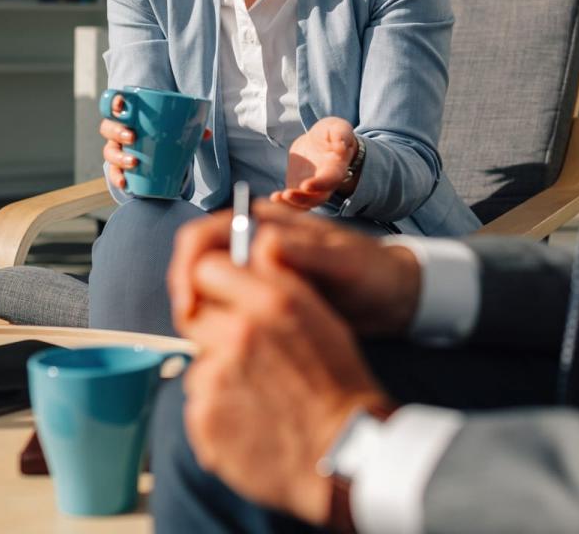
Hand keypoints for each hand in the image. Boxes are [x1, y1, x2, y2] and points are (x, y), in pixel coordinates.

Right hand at [100, 94, 209, 190]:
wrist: (160, 154)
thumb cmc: (165, 133)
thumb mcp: (176, 127)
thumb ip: (191, 126)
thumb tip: (206, 134)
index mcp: (129, 116)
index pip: (115, 105)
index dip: (112, 102)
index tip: (120, 103)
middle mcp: (118, 132)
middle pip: (108, 128)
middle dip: (117, 132)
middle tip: (132, 137)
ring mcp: (117, 149)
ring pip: (109, 152)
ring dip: (118, 157)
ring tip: (133, 162)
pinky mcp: (120, 166)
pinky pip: (114, 172)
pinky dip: (117, 178)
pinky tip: (124, 183)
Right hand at [168, 201, 420, 336]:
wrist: (390, 296)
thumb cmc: (372, 271)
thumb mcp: (345, 262)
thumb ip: (307, 252)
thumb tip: (263, 243)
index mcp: (266, 222)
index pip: (205, 234)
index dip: (188, 265)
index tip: (190, 302)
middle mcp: (252, 243)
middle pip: (197, 265)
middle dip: (190, 298)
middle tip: (198, 337)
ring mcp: (254, 272)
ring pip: (208, 293)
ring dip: (203, 319)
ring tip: (216, 350)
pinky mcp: (261, 299)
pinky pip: (228, 312)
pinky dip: (222, 331)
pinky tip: (232, 355)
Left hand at [180, 245, 390, 523]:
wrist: (343, 447)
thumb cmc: (338, 382)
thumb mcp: (319, 315)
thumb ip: (278, 287)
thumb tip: (246, 271)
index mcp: (272, 300)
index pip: (209, 267)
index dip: (214, 283)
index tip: (221, 297)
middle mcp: (240, 331)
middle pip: (196, 313)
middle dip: (213, 328)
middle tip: (242, 350)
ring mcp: (218, 376)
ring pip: (199, 362)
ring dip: (218, 373)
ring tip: (257, 392)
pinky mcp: (204, 416)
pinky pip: (199, 402)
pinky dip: (218, 410)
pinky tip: (250, 418)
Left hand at [272, 117, 357, 208]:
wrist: (321, 141)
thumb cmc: (332, 134)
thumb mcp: (338, 128)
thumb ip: (342, 134)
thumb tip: (341, 144)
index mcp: (337, 167)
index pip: (331, 179)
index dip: (320, 184)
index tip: (306, 185)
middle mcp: (326, 183)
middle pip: (318, 198)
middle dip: (303, 199)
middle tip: (287, 195)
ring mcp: (312, 189)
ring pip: (304, 204)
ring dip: (291, 205)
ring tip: (277, 198)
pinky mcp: (299, 189)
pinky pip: (293, 201)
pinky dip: (284, 204)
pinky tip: (274, 198)